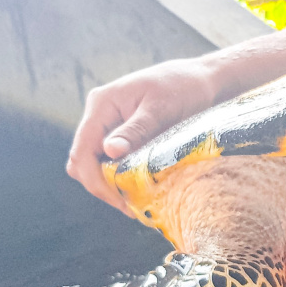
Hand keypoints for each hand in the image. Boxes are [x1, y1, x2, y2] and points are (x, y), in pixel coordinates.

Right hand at [66, 59, 220, 214]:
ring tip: (136, 203)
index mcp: (102, 104)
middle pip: (83, 160)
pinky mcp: (125, 133)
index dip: (95, 180)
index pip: (83, 150)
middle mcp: (100, 114)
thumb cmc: (184, 87)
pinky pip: (114, 159)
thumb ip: (135, 130)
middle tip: (130, 208)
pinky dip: (122, 176)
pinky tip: (142, 189)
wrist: (202, 78)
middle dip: (101, 186)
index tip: (119, 201)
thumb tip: (109, 152)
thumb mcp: (160, 109)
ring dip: (111, 184)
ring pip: (95, 163)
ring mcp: (111, 124)